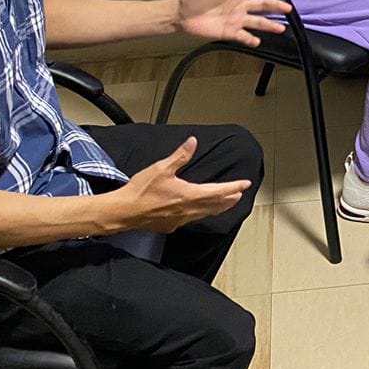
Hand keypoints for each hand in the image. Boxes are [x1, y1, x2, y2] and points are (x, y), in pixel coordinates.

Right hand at [115, 137, 252, 233]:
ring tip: (225, 203)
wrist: (123, 212)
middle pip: (215, 205)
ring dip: (217, 207)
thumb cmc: (140, 192)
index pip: (218, 191)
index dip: (233, 187)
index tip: (244, 184)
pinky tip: (197, 211)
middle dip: (229, 199)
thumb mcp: (161, 168)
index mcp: (189, 195)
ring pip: (205, 214)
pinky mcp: (170, 225)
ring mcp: (180, 220)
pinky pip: (191, 219)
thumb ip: (180, 156)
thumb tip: (192, 143)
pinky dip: (201, 213)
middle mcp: (188, 210)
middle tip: (239, 194)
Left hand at [175, 0, 289, 44]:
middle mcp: (240, 6)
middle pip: (262, 6)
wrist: (183, 16)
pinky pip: (244, 36)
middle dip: (275, 7)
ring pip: (257, 22)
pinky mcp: (230, 32)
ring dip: (269, 25)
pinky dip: (251, 40)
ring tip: (281, 28)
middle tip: (288, 9)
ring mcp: (237, 20)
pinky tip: (257, 41)